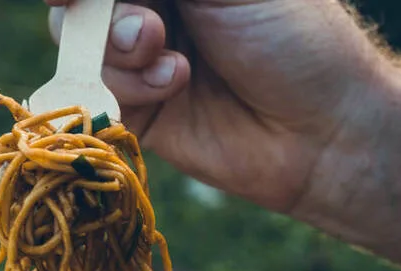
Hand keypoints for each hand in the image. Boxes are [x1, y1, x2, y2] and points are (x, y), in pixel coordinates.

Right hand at [45, 0, 388, 215]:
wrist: (322, 129)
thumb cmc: (293, 36)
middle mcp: (155, 9)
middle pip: (81, 3)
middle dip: (96, 6)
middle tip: (144, 23)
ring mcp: (142, 63)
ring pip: (78, 44)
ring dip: (114, 43)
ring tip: (161, 49)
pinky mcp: (142, 117)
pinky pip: (97, 96)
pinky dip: (126, 84)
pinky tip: (173, 82)